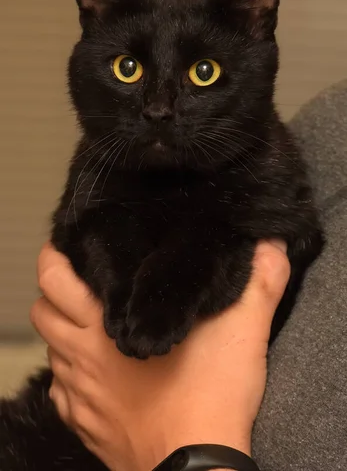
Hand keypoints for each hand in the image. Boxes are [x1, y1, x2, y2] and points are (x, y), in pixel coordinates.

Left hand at [31, 240, 288, 470]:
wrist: (198, 467)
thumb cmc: (211, 398)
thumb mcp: (244, 330)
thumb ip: (260, 282)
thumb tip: (270, 247)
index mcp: (104, 325)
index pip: (55, 278)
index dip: (56, 256)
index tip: (70, 249)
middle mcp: (82, 357)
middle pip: (42, 313)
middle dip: (55, 294)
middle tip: (79, 284)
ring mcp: (82, 394)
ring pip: (51, 351)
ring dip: (63, 334)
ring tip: (90, 324)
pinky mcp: (88, 426)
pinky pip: (63, 394)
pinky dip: (71, 378)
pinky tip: (97, 375)